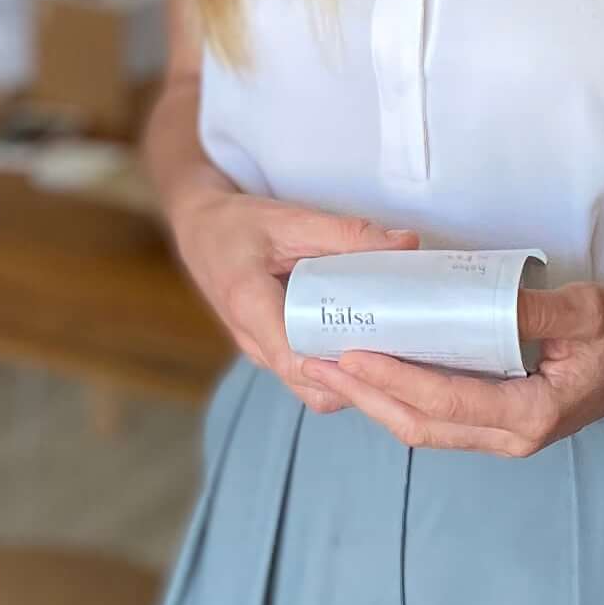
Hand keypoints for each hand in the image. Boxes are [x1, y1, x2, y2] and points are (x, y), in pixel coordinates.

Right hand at [164, 183, 418, 414]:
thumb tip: (405, 245)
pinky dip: (336, 368)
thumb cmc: (239, 223)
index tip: (384, 354)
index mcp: (249, 304)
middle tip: (402, 355)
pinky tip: (367, 345)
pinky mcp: (268, 349)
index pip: (294, 360)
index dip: (340, 369)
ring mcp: (258, 350)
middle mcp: (250, 339)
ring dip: (348, 379)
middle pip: (309, 386)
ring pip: (308, 387)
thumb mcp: (291, 218)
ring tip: (391, 352)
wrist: (198, 229)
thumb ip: (347, 233)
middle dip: (356, 382)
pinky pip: (304, 374)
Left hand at [318, 283, 603, 459]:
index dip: (394, 379)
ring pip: (424, 428)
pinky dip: (398, 399)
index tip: (350, 353)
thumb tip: (484, 298)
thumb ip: (534, 311)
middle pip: (421, 424)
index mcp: (530, 414)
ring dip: (374, 401)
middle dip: (365, 396)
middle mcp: (510, 436)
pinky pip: (437, 420)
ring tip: (328, 371)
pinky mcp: (497, 426)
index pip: (445, 400)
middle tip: (315, 364)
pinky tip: (371, 375)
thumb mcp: (586, 311)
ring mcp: (503, 436)